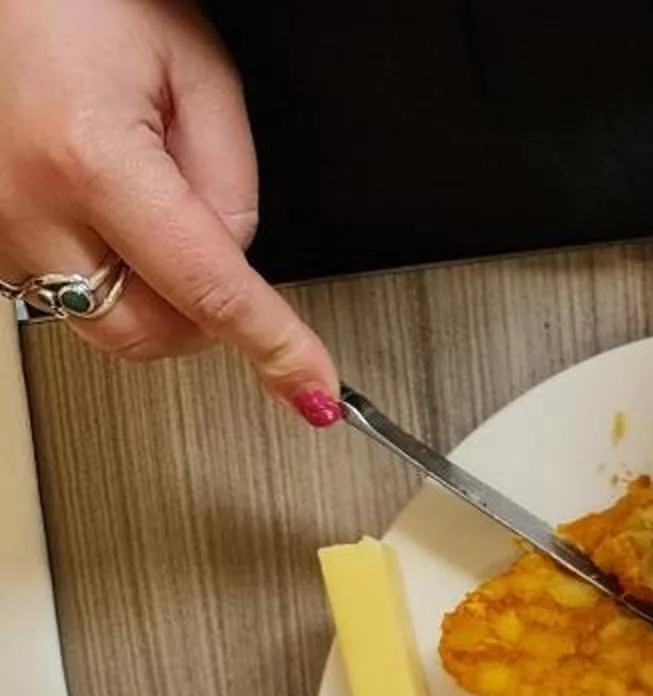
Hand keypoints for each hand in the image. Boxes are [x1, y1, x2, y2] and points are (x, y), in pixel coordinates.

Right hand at [0, 0, 334, 417]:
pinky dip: (102, 270)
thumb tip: (239, 261)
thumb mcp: (198, 74)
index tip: (310, 386)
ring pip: (96, 319)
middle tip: (223, 261)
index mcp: (89, 156)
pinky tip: (106, 208)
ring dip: (148, 292)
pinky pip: (56, 286)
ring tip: (148, 204)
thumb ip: (230, 182)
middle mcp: (24, 198)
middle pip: (143, 332)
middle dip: (202, 318)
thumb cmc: (86, 0)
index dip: (272, 344)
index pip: (208, 289)